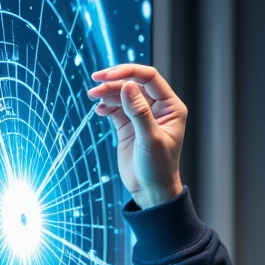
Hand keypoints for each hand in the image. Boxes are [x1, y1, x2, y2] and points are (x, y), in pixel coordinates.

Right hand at [87, 64, 186, 208]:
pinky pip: (115, 107)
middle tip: (95, 84)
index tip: (108, 76)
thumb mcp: (150, 140)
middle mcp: (157, 107)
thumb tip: (127, 86)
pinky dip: (106, 105)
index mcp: (170, 106)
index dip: (128, 72)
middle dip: (114, 81)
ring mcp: (141, 115)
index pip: (149, 78)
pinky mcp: (128, 125)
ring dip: (107, 93)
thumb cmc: (158, 168)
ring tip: (93, 97)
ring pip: (122, 94)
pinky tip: (99, 111)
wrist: (150, 191)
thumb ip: (139, 112)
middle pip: (133, 83)